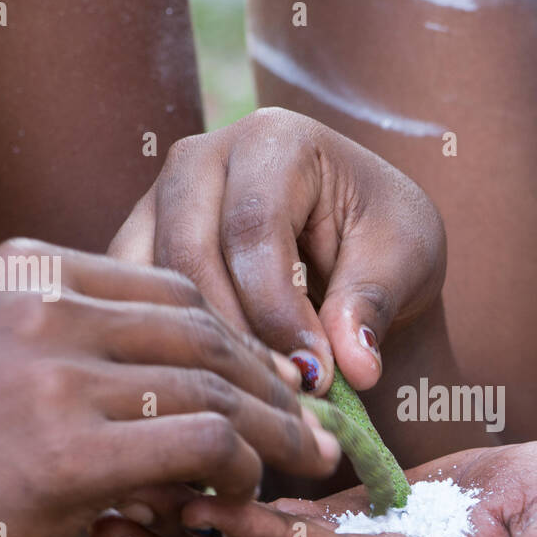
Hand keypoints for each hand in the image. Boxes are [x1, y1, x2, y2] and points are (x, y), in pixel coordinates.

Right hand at [0, 240, 340, 536]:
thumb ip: (76, 349)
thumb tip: (181, 381)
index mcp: (31, 272)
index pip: (174, 289)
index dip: (241, 336)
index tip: (277, 376)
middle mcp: (46, 307)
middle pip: (205, 331)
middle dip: (273, 381)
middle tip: (315, 422)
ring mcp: (55, 375)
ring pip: (211, 385)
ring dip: (272, 429)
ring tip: (306, 460)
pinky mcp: (68, 451)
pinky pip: (199, 442)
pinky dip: (239, 467)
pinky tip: (244, 491)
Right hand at [109, 107, 445, 394]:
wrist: (354, 241)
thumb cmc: (384, 238)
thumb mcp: (403, 259)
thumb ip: (372, 305)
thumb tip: (356, 368)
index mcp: (274, 139)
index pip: (254, 228)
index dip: (280, 311)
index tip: (314, 374)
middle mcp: (201, 157)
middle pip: (189, 251)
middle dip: (236, 334)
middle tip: (281, 394)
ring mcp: (159, 199)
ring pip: (149, 281)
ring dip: (198, 347)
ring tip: (253, 396)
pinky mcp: (139, 245)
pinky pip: (133, 301)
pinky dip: (168, 347)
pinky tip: (216, 389)